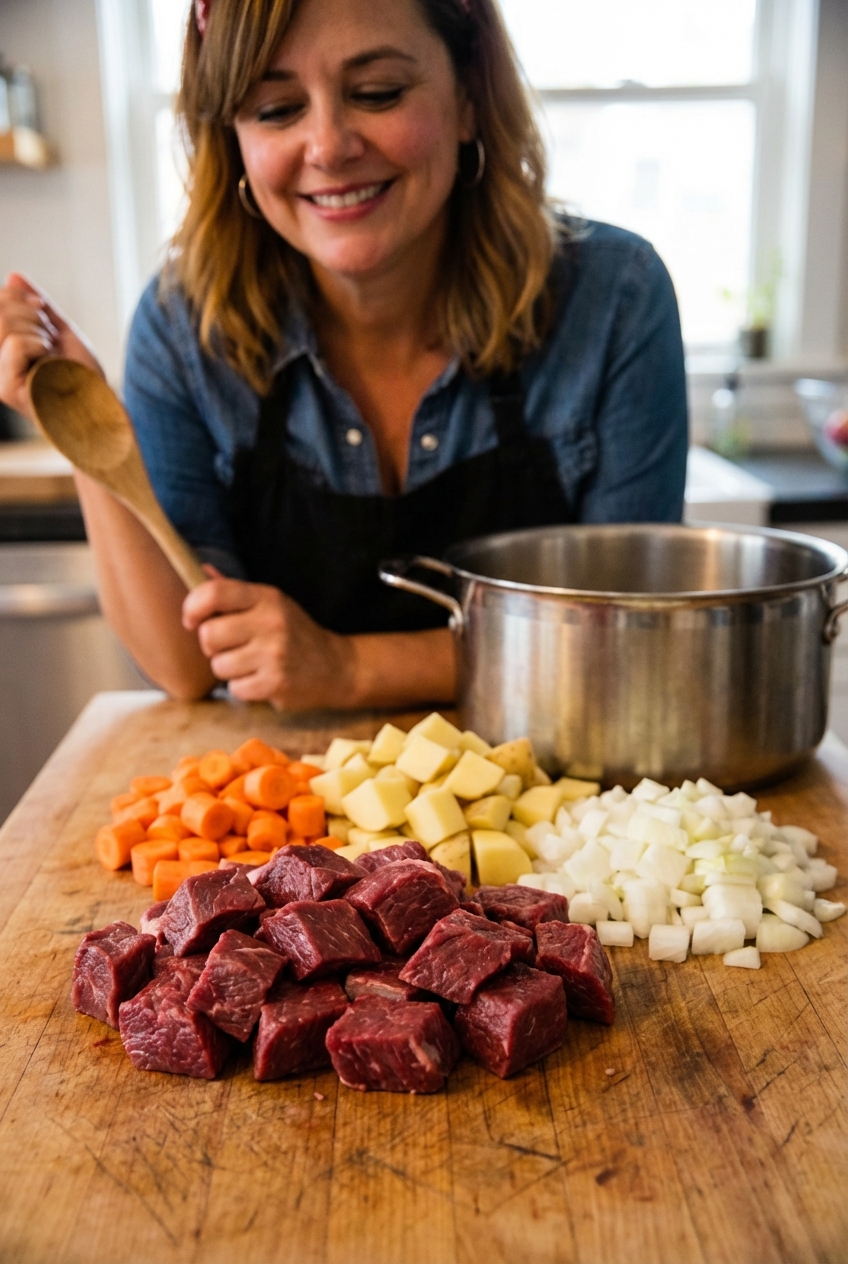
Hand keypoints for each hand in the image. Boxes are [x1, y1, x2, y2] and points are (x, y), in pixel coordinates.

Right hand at [0, 272, 102, 418]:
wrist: (99, 406)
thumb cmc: (82, 375)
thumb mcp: (59, 331)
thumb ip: (34, 305)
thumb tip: (13, 276)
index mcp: (2, 349)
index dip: (19, 297)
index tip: (43, 312)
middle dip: (33, 317)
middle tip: (51, 342)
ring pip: (6, 324)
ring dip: (40, 335)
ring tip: (51, 357)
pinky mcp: (6, 388)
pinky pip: (15, 343)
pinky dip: (40, 347)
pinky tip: (50, 365)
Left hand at [182, 568, 357, 709]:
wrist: (336, 667)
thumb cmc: (295, 634)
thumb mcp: (271, 604)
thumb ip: (234, 591)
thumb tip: (201, 570)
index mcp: (266, 597)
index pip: (213, 593)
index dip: (192, 607)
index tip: (192, 621)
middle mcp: (271, 622)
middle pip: (208, 635)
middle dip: (211, 646)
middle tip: (229, 648)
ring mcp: (274, 653)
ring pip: (219, 666)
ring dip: (228, 670)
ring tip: (249, 665)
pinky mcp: (276, 682)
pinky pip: (235, 689)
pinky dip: (243, 688)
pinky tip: (260, 680)